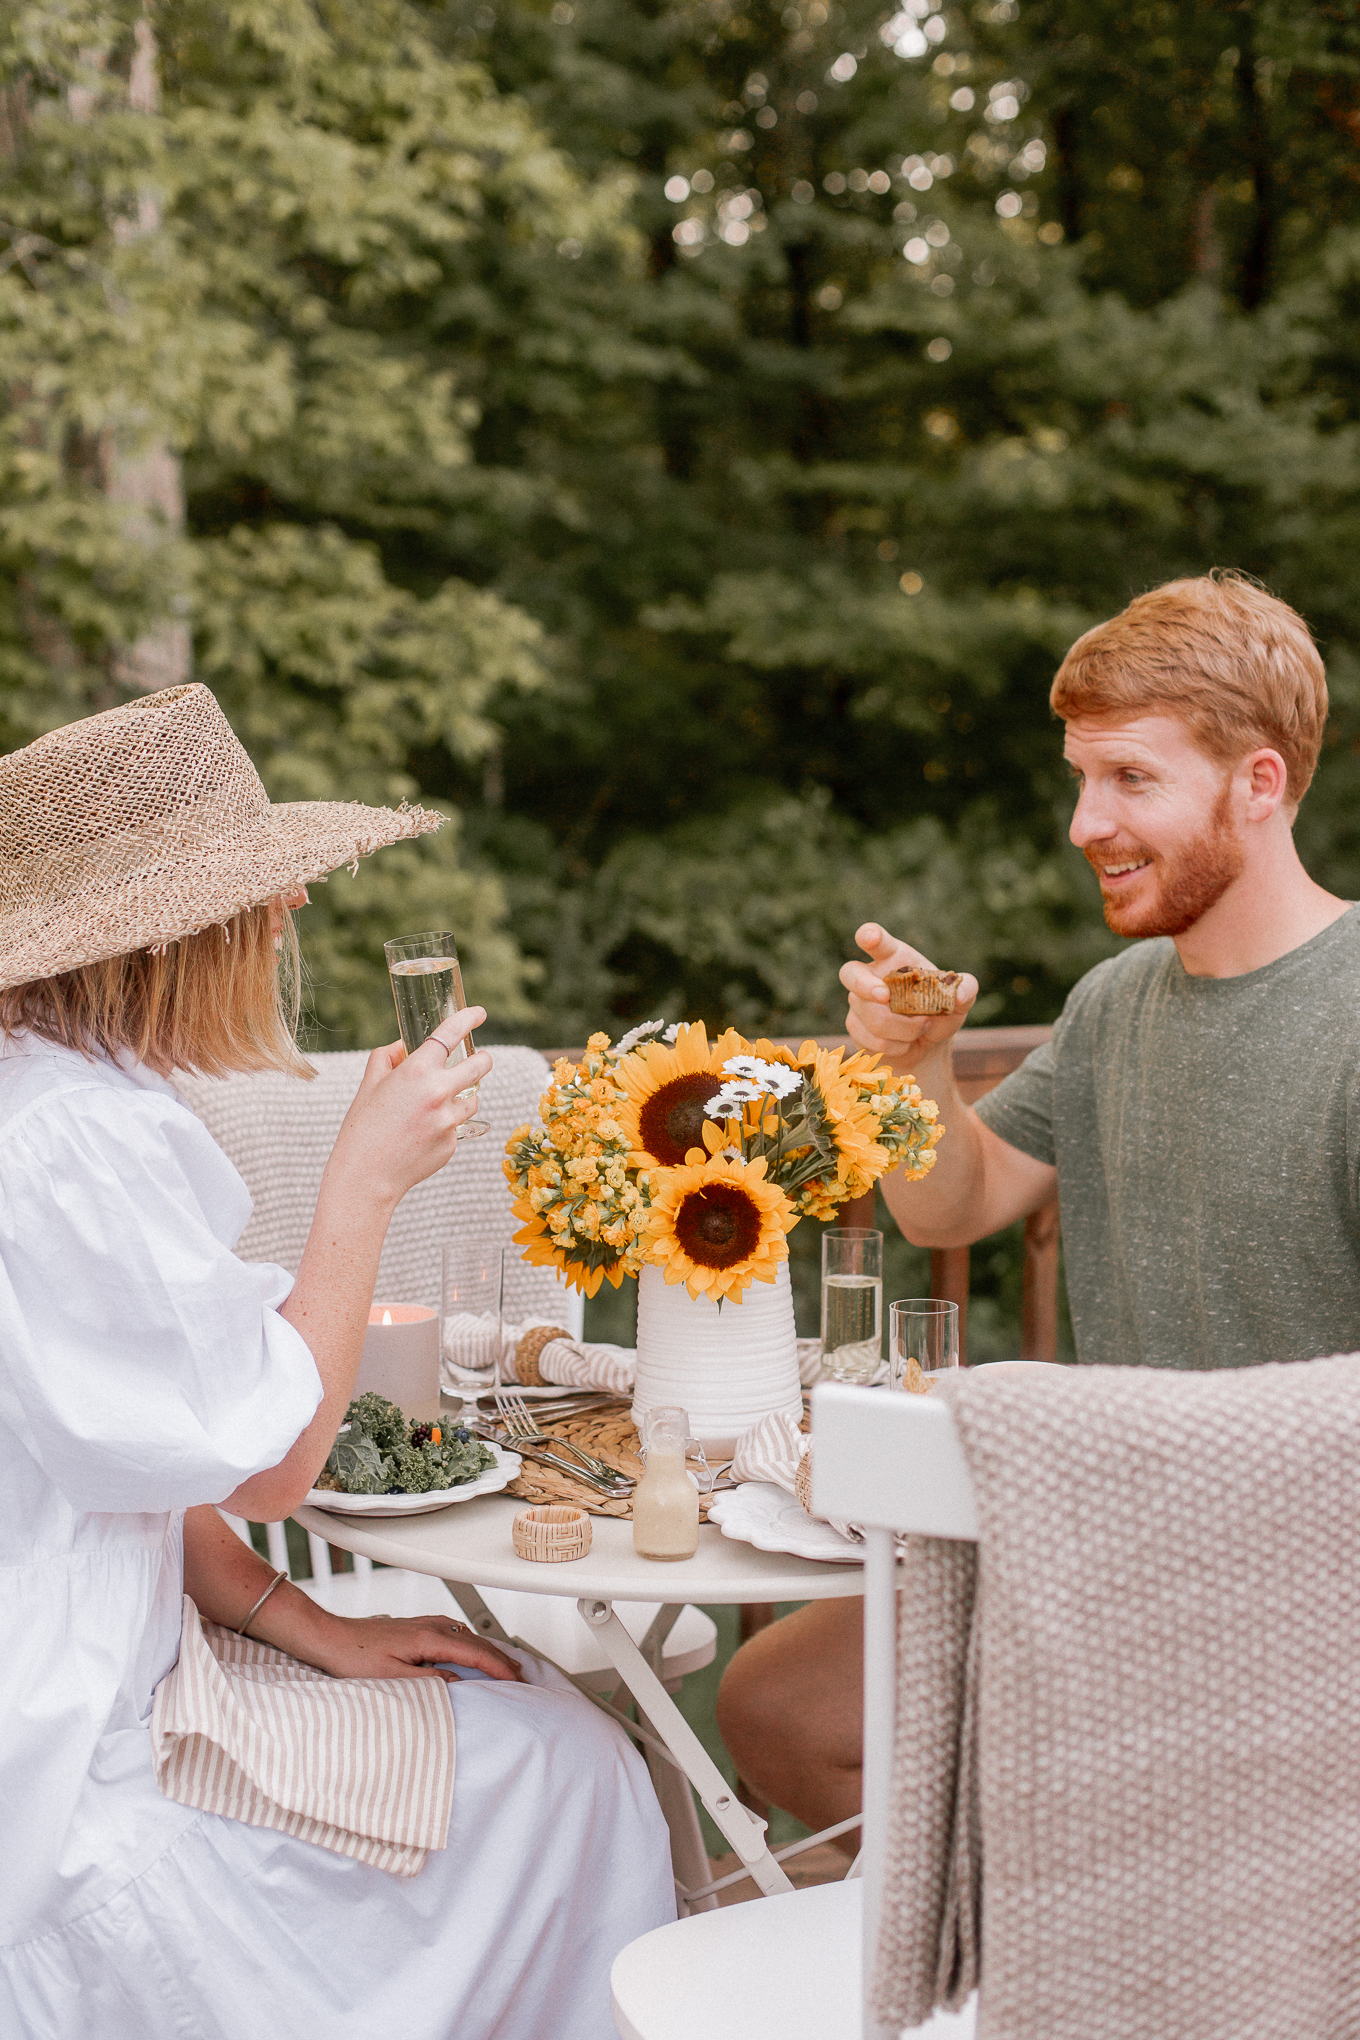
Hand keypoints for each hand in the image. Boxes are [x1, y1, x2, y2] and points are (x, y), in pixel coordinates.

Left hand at [305, 1611, 525, 1684]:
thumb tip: (459, 1683)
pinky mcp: (414, 1627)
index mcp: (427, 1638)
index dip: (498, 1668)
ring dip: (486, 1650)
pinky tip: (467, 1651)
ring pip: (465, 1635)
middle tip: (520, 1677)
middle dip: (500, 1658)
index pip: (474, 1653)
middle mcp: (429, 1626)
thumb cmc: (353, 1657)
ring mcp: (422, 1623)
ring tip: (501, 1666)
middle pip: (475, 1641)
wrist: (329, 1637)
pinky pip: (453, 1632)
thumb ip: (428, 1681)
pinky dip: (469, 1643)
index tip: (516, 1681)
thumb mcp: (391, 1678)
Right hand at [325, 1006, 492, 1210]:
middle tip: (480, 1059)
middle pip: (480, 1066)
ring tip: (433, 1110)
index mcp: (415, 1071)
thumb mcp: (369, 1084)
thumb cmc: (363, 1127)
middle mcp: (438, 1092)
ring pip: (473, 1100)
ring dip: (461, 1098)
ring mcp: (449, 1120)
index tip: (479, 1013)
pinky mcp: (453, 1143)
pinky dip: (446, 1127)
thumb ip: (388, 1057)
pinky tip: (421, 1137)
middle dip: (483, 1059)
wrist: (365, 1176)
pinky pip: (458, 1127)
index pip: (450, 1034)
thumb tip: (406, 1046)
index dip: (468, 1018)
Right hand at [839, 923, 977, 1063]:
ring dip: (905, 1029)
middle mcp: (870, 976)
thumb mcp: (959, 1000)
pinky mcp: (856, 1027)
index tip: (869, 937)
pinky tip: (906, 1043)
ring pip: (873, 1016)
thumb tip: (959, 994)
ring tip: (922, 1028)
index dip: (869, 935)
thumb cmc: (938, 1012)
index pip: (875, 940)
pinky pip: (872, 1039)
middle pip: (850, 973)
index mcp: (893, 958)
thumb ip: (966, 989)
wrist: (926, 1045)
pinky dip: (897, 1045)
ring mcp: (858, 1002)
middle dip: (865, 986)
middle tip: (886, 997)